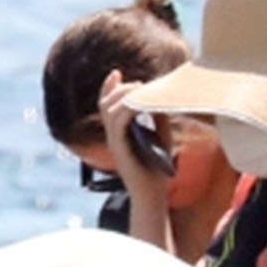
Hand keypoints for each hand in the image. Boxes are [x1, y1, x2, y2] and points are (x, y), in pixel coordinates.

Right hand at [96, 69, 162, 191]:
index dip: (108, 87)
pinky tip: (140, 104)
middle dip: (120, 88)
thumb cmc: (156, 169)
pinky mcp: (120, 149)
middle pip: (106, 104)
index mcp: (119, 133)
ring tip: (140, 90)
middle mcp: (112, 136)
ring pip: (110, 110)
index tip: (117, 72)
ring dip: (125, 96)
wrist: (153, 194)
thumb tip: (160, 99)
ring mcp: (114, 142)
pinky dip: (129, 109)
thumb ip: (158, 119)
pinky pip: (119, 123)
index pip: (106, 105)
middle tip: (138, 83)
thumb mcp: (161, 137)